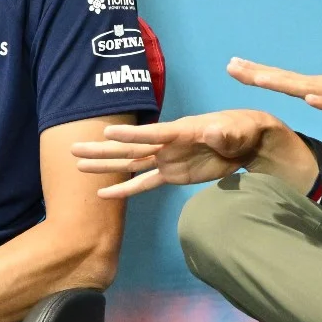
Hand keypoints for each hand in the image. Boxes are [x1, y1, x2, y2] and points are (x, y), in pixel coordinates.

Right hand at [72, 109, 315, 197]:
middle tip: (72, 148)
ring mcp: (167, 160)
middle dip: (103, 149)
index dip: (132, 133)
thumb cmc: (244, 129)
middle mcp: (168, 144)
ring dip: (105, 165)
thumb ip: (224, 132)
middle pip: (130, 148)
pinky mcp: (171, 175)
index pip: (154, 133)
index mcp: (182, 131)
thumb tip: (213, 130)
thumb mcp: (238, 129)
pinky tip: (104, 192)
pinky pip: (144, 183)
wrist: (249, 141)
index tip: (108, 131)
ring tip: (77, 164)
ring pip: (130, 163)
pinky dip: (124, 188)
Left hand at [228, 57, 321, 123]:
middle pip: (288, 80)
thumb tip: (312, 99)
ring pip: (309, 89)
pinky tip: (310, 98)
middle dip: (259, 74)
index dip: (261, 74)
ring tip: (258, 78)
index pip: (286, 80)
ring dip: (284, 84)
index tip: (236, 66)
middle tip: (231, 65)